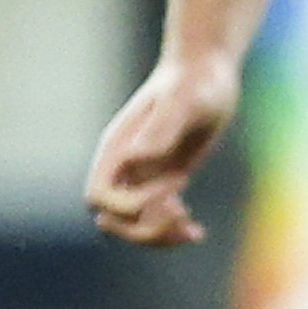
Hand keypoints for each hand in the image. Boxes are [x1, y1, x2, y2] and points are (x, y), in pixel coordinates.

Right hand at [83, 57, 241, 245]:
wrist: (207, 72)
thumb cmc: (196, 80)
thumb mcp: (185, 100)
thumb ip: (161, 127)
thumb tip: (136, 158)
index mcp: (118, 148)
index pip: (100, 196)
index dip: (131, 204)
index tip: (172, 182)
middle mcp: (125, 165)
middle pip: (112, 219)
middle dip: (143, 228)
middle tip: (181, 211)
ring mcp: (142, 176)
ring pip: (133, 226)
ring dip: (158, 237)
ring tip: (192, 228)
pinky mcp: (162, 181)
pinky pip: (155, 219)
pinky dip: (172, 232)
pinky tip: (197, 231)